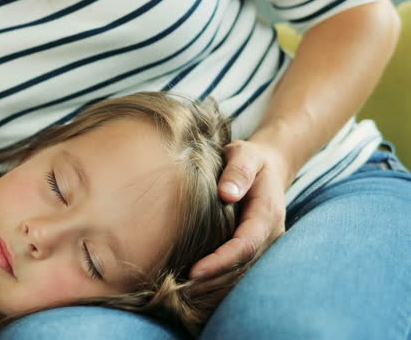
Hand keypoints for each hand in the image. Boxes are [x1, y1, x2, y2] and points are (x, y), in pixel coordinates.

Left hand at [189, 139, 291, 279]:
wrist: (269, 166)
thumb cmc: (251, 159)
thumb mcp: (245, 154)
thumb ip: (238, 171)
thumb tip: (227, 193)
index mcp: (267, 213)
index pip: (245, 245)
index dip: (220, 261)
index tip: (194, 271)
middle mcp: (269, 234)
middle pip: (241, 266)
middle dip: (212, 281)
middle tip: (178, 290)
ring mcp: (264, 243)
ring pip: (240, 272)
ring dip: (213, 285)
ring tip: (181, 292)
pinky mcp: (254, 248)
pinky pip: (238, 269)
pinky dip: (217, 279)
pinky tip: (193, 284)